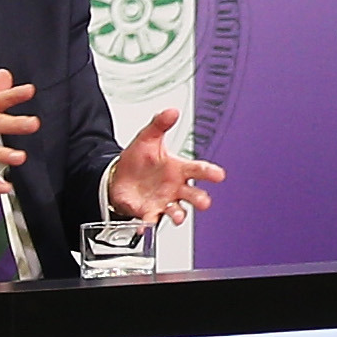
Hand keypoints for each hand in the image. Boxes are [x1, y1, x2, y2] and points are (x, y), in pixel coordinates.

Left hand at [105, 106, 227, 222]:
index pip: (198, 169)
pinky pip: (150, 220)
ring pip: (177, 211)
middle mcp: (175, 187)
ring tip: (177, 216)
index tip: (219, 175)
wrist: (117, 176)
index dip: (210, 172)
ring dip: (179, 215)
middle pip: (193, 194)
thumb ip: (160, 124)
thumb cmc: (138, 160)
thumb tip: (172, 111)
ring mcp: (163, 201)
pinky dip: (147, 224)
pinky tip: (144, 225)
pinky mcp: (149, 212)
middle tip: (205, 201)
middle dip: (201, 199)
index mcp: (178, 169)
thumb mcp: (147, 138)